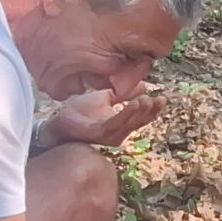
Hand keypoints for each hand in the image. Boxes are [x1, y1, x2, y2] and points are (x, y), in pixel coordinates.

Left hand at [45, 87, 164, 147]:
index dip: (153, 109)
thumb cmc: (81, 112)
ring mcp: (108, 135)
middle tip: (157, 99)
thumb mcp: (106, 97)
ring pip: (128, 124)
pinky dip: (125, 115)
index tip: (162, 98)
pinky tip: (132, 104)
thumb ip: (123, 93)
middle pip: (138, 121)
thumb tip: (144, 85)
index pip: (142, 117)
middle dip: (149, 111)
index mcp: (122, 124)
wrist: (60, 121)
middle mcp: (118, 132)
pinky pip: (115, 123)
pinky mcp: (98, 133)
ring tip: (146, 100)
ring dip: (139, 112)